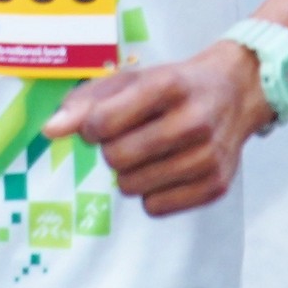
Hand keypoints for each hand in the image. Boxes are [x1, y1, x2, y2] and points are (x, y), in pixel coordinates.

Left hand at [42, 41, 274, 216]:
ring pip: (133, 187)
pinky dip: (151, 193)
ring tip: (149, 152)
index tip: (101, 123)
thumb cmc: (173, 85)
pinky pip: (156, 208)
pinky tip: (164, 170)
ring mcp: (208, 155)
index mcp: (167, 85)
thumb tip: (50, 131)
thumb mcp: (130, 80)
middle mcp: (193, 120)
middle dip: (112, 151)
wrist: (236, 91)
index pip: (103, 123)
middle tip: (129, 137)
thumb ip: (85, 102)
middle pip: (116, 159)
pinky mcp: (216, 184)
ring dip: (130, 173)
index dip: (91, 128)